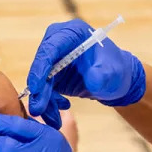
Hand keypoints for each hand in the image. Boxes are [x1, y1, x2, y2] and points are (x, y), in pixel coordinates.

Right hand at [27, 20, 145, 128]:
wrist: (115, 80)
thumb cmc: (116, 71)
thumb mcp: (113, 73)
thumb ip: (102, 75)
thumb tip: (91, 79)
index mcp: (72, 33)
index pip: (51, 48)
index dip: (41, 67)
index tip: (36, 88)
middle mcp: (58, 41)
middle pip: (41, 64)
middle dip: (39, 89)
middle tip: (38, 110)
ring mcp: (53, 57)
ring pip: (39, 79)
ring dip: (43, 100)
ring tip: (53, 118)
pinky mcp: (51, 72)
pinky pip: (43, 88)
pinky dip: (49, 102)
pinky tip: (61, 109)